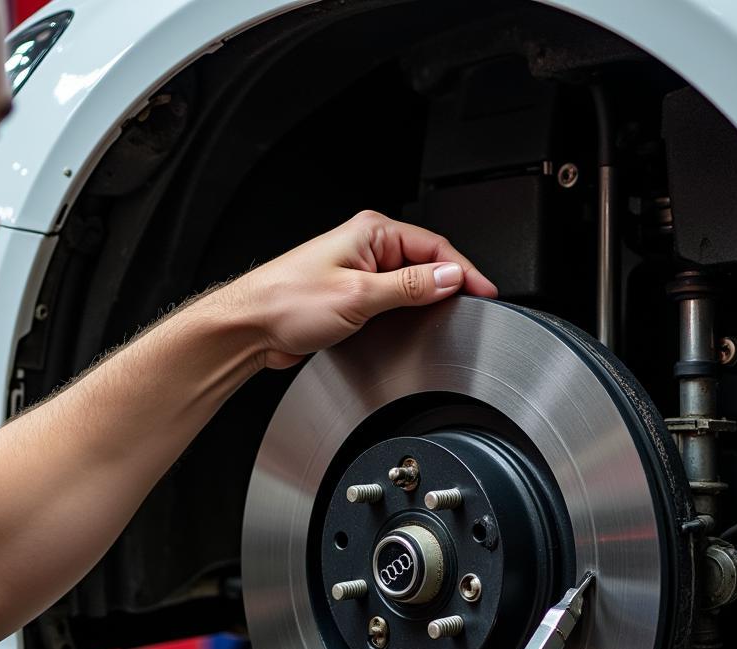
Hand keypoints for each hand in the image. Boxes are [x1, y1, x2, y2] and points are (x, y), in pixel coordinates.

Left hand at [215, 210, 497, 369]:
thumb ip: (410, 287)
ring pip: (411, 283)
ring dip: (428, 300)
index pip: (436, 246)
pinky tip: (414, 325)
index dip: (465, 271)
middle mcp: (366, 246)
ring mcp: (360, 271)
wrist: (251, 328)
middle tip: (471, 310)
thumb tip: (450, 278)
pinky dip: (409, 311)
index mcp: (371, 232)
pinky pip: (393, 300)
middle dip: (450, 286)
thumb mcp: (359, 296)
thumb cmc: (287, 303)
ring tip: (447, 318)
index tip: (486, 292)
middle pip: (427, 263)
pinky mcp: (352, 295)